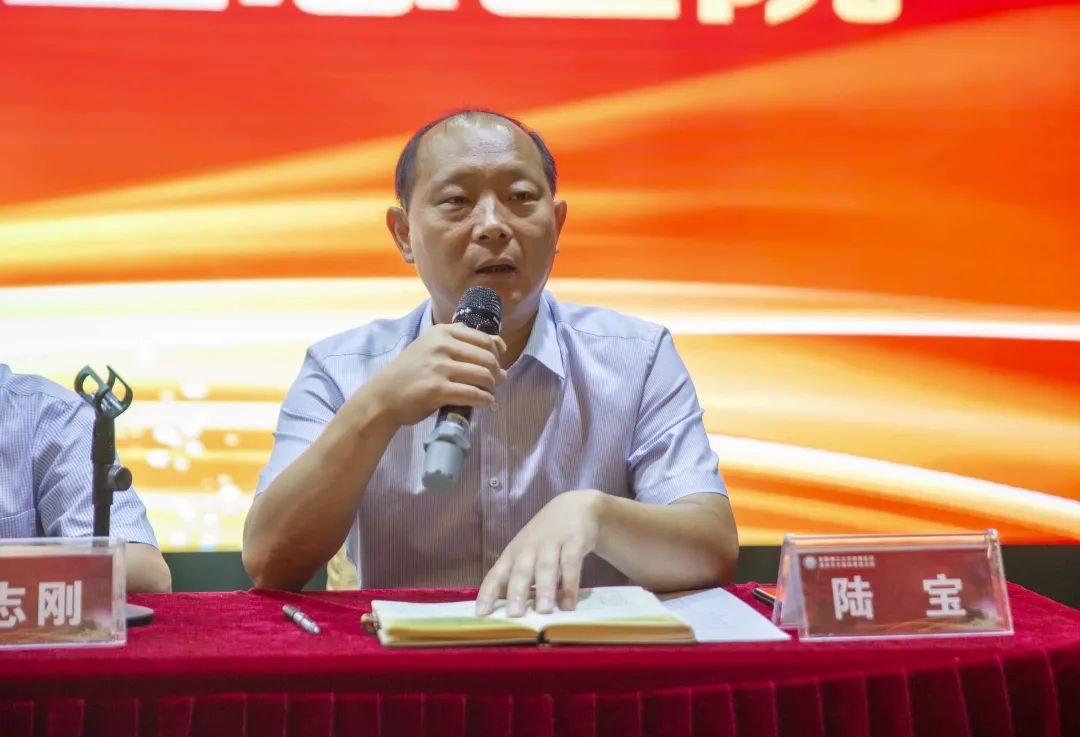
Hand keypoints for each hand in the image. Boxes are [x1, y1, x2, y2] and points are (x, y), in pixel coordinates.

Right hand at [361, 323, 506, 426]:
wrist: (383, 395)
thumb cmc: (411, 372)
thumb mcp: (432, 346)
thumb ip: (461, 342)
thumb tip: (500, 345)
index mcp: (442, 332)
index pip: (485, 339)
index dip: (497, 354)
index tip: (497, 364)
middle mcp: (441, 346)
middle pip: (487, 358)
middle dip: (497, 372)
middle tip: (496, 382)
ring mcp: (438, 368)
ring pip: (483, 376)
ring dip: (492, 387)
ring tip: (490, 392)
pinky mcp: (436, 390)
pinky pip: (472, 394)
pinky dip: (484, 399)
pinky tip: (485, 402)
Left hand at [475, 489, 602, 616]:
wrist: (574, 507)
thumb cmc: (544, 538)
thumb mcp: (526, 553)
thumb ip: (516, 578)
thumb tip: (502, 611)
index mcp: (513, 554)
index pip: (496, 575)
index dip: (488, 593)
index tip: (481, 614)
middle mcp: (529, 548)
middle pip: (521, 571)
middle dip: (516, 592)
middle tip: (514, 615)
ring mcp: (551, 543)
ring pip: (546, 567)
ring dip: (544, 589)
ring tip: (543, 611)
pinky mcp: (574, 541)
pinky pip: (571, 563)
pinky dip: (570, 584)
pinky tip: (569, 604)